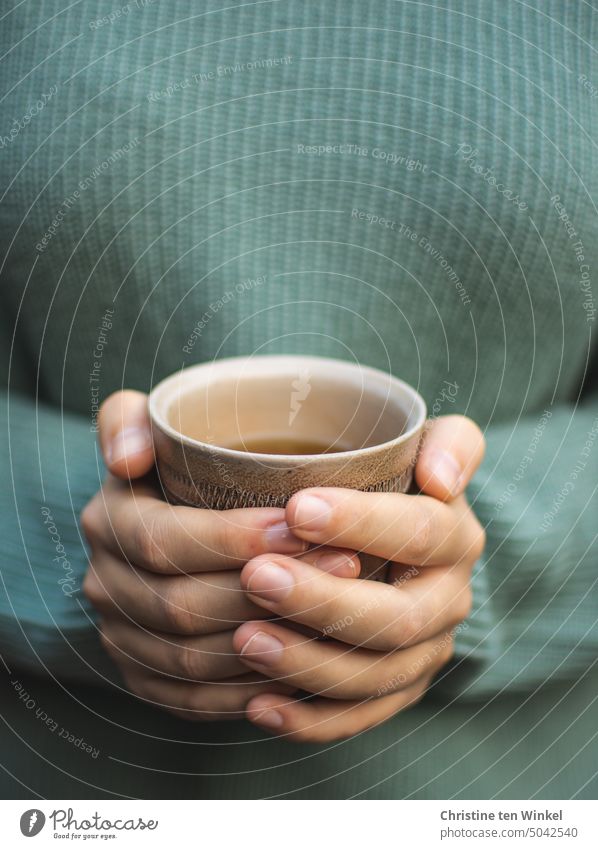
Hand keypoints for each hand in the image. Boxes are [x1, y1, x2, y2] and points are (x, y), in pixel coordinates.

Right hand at [82, 390, 357, 720]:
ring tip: (339, 614)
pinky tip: (304, 668)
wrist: (179, 523)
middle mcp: (106, 585)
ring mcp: (124, 639)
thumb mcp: (154, 425)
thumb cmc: (185, 467)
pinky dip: (250, 691)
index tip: (299, 526)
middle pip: (180, 605)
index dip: (231, 538)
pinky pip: (195, 701)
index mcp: (108, 522)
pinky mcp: (147, 680)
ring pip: (192, 660)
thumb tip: (129, 458)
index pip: (163, 539)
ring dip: (269, 642)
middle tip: (344, 564)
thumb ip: (131, 420)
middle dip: (267, 588)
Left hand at [233, 415, 485, 740]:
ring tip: (244, 640)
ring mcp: (424, 653)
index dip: (361, 522)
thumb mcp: (425, 446)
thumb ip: (449, 443)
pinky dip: (309, 720)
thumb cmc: (391, 482)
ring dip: (307, 663)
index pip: (419, 531)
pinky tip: (257, 706)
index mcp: (454, 538)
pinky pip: (358, 719)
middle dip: (323, 601)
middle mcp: (448, 601)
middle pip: (396, 618)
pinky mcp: (395, 690)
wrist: (392, 539)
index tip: (295, 508)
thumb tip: (440, 476)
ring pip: (374, 675)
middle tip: (255, 576)